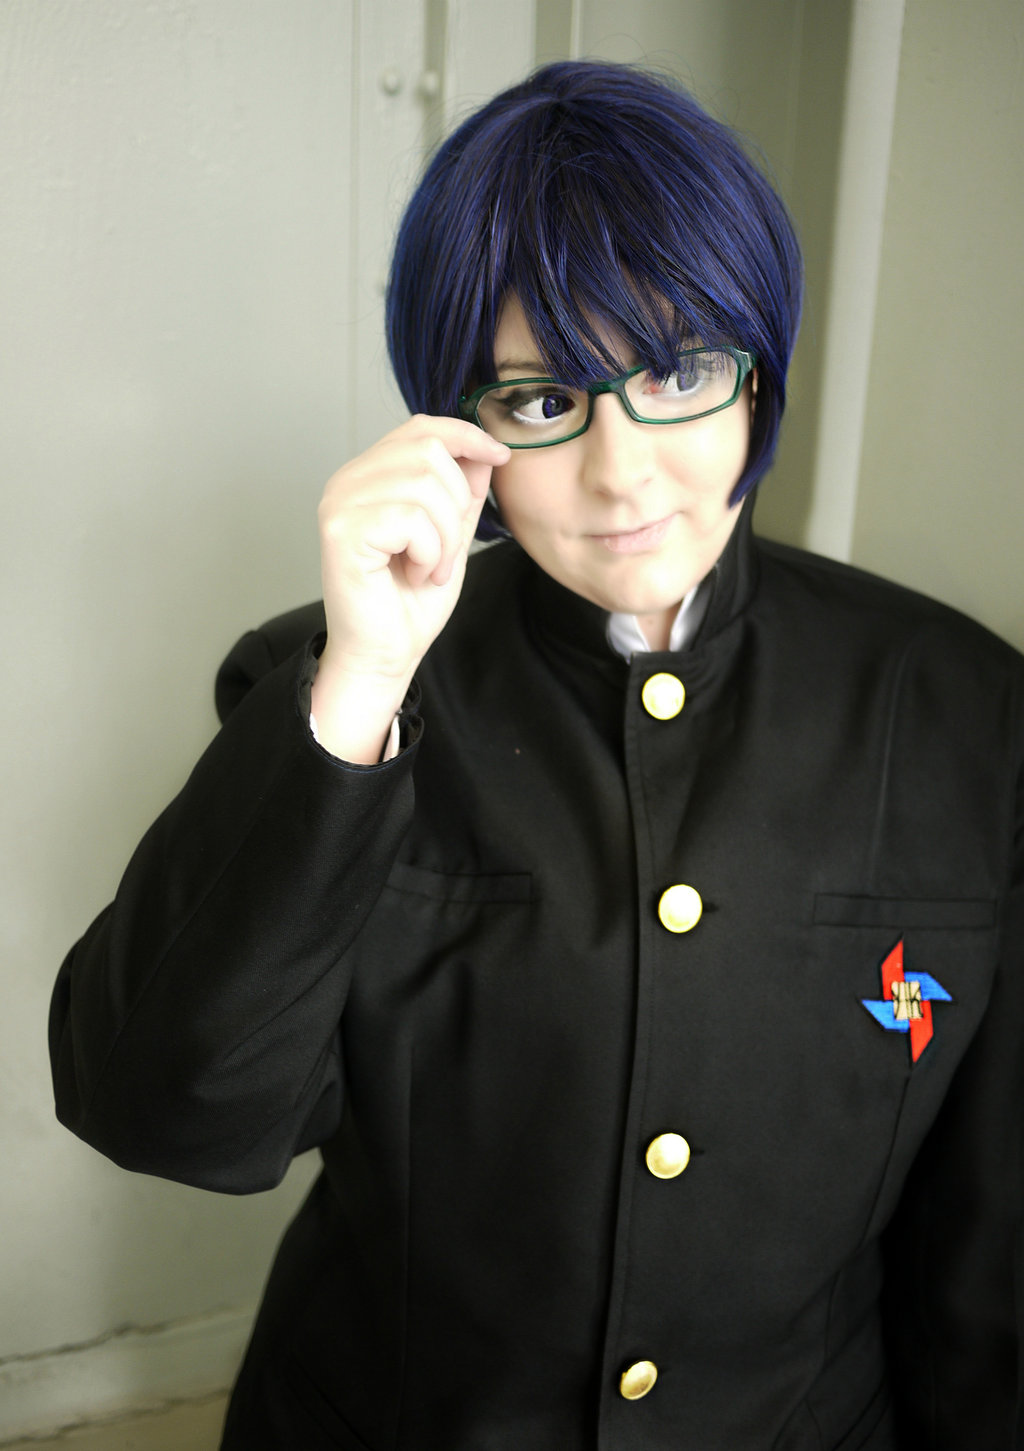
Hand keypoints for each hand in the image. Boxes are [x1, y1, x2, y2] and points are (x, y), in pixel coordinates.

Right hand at [310, 415, 509, 761]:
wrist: (386, 654)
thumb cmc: (411, 602)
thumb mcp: (451, 536)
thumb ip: (463, 492)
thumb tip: (484, 451)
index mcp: (369, 476)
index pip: (420, 428)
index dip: (465, 436)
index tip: (500, 457)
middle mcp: (347, 481)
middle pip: (428, 451)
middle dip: (456, 504)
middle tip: (446, 551)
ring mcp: (339, 503)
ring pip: (424, 484)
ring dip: (445, 537)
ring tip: (430, 568)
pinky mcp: (341, 531)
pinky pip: (410, 518)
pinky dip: (429, 552)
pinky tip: (415, 574)